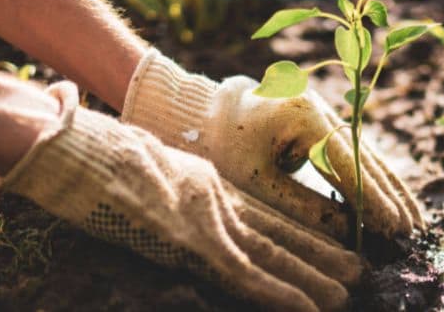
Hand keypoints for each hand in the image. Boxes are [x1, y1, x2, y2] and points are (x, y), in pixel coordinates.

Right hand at [0, 82, 360, 310]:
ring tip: (348, 290)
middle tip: (358, 269)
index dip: (301, 232)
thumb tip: (198, 205)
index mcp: (211, 187)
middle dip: (318, 253)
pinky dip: (278, 293)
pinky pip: (244, 273)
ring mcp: (206, 221)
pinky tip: (308, 307)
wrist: (84, 147)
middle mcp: (218, 202)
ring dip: (310, 275)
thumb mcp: (159, 171)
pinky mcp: (191, 240)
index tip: (332, 244)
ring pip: (271, 254)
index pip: (266, 215)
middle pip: (277, 233)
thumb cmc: (109, 158)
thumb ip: (186, 189)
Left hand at [123, 49, 423, 239]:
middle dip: (391, 196)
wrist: (203, 113)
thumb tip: (348, 233)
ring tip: (413, 217)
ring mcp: (322, 112)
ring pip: (364, 153)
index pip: (348, 165)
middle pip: (365, 157)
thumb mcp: (257, 181)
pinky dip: (370, 177)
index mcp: (304, 116)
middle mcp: (321, 108)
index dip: (373, 200)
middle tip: (416, 230)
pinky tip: (387, 197)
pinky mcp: (319, 122)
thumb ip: (303, 207)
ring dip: (388, 187)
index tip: (396, 228)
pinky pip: (352, 152)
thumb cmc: (221, 146)